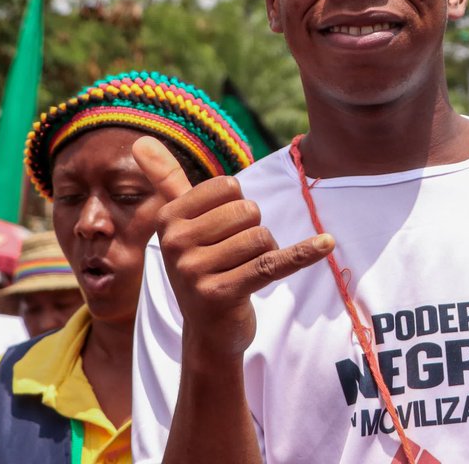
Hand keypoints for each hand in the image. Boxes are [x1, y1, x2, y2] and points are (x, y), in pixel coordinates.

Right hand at [133, 136, 333, 356]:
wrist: (209, 331)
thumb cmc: (200, 264)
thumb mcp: (179, 222)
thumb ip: (164, 179)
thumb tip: (141, 139)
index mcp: (167, 218)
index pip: (229, 187)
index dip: (237, 206)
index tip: (221, 231)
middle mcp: (174, 243)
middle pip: (248, 211)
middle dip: (253, 230)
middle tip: (234, 257)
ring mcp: (195, 271)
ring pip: (262, 237)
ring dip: (266, 252)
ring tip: (245, 271)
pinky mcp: (221, 294)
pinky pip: (273, 263)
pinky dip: (303, 253)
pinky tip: (327, 244)